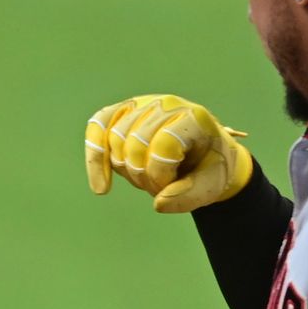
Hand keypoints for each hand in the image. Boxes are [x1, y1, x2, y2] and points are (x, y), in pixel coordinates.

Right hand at [84, 95, 252, 212]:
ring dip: (126, 170)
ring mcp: (142, 105)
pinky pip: (97, 128)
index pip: (162, 146)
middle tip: (159, 185)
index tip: (170, 187)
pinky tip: (101, 187)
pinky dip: (94, 158)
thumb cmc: (206, 168)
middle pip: (133, 145)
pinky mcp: (121, 112)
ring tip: (145, 175)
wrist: (202, 155)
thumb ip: (191, 196)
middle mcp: (167, 104)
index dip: (161, 176)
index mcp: (194, 118)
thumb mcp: (212, 185)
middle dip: (142, 176)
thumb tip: (159, 204)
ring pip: (114, 141)